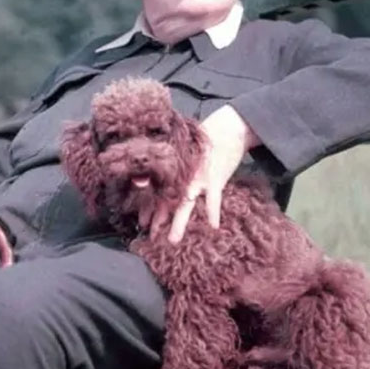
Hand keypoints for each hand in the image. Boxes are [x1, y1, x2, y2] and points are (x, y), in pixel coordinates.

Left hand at [158, 105, 260, 244]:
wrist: (229, 128)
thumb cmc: (207, 140)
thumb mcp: (188, 150)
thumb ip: (178, 165)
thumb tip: (164, 178)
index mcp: (175, 169)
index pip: (157, 190)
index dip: (148, 206)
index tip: (141, 221)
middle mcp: (183, 175)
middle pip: (167, 200)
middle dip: (158, 218)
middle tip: (149, 234)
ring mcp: (199, 177)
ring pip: (185, 203)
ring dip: (178, 222)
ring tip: (172, 240)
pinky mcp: (216, 177)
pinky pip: (214, 198)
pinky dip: (213, 212)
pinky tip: (213, 226)